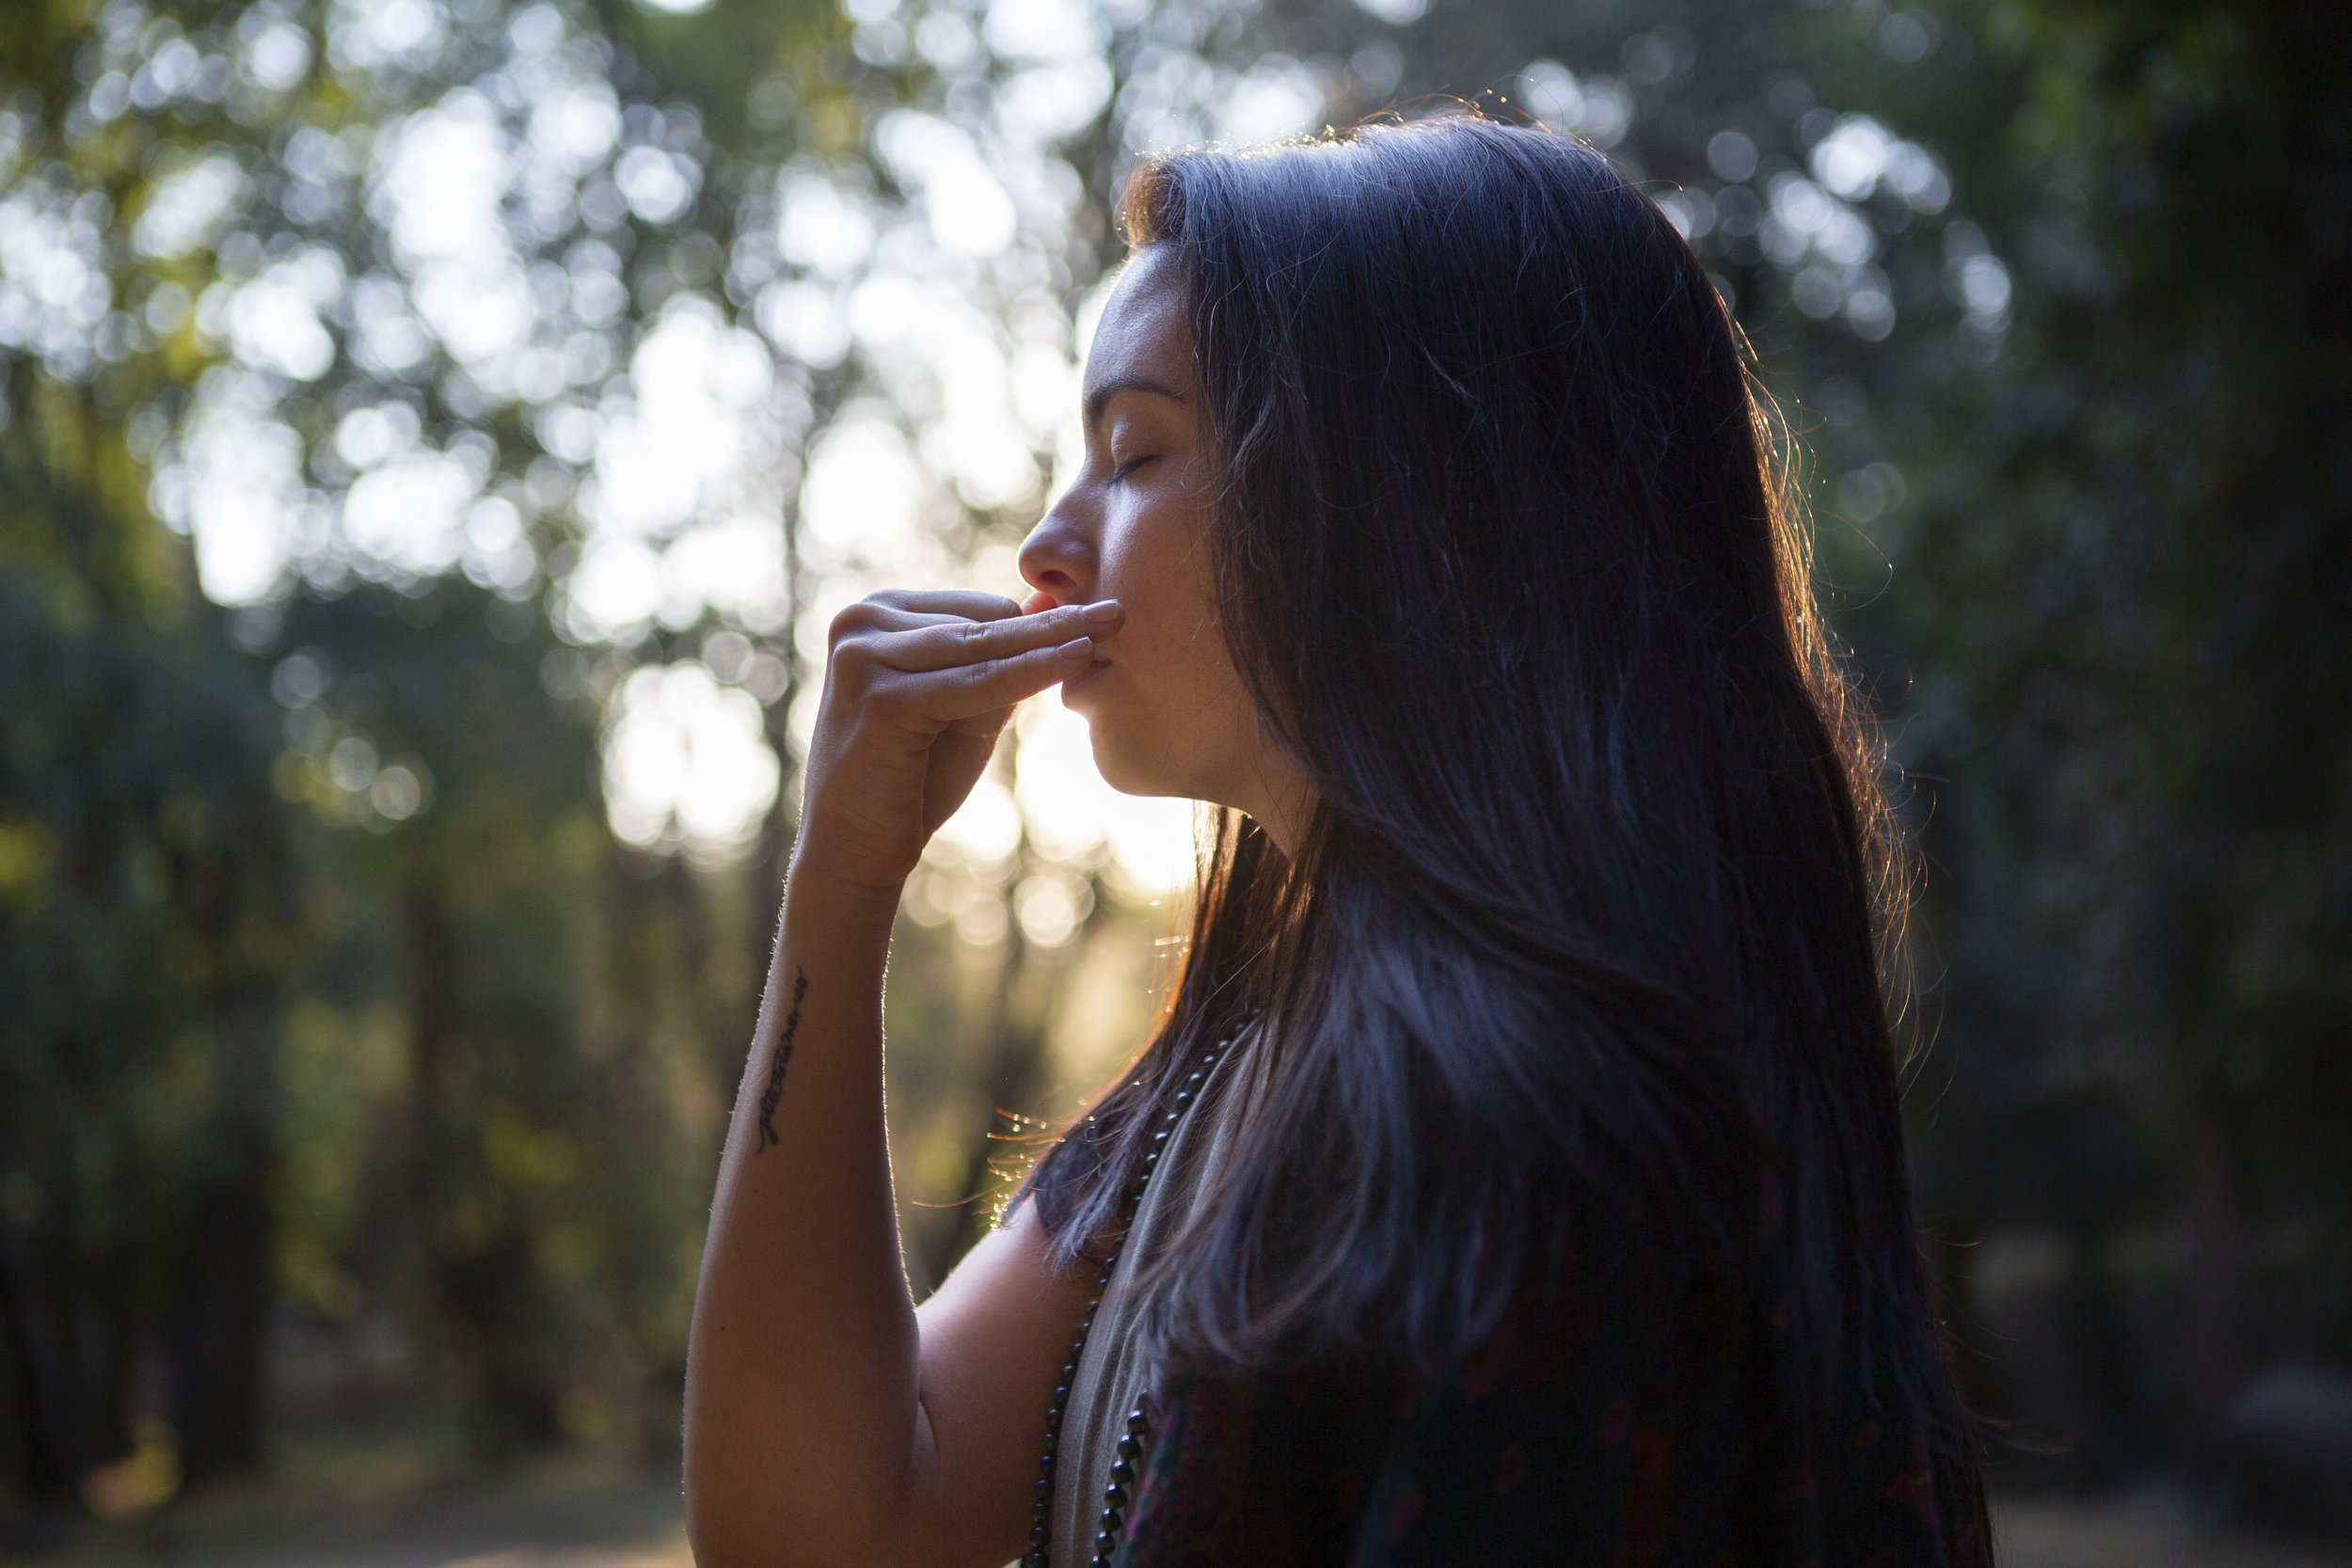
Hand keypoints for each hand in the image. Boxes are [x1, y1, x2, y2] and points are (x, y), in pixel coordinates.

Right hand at [789, 588, 1122, 898]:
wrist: (856, 848)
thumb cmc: (913, 776)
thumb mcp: (963, 704)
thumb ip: (999, 657)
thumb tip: (1057, 601)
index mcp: (877, 615)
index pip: (979, 606)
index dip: (1039, 625)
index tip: (1100, 618)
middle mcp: (862, 622)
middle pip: (985, 618)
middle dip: (1049, 630)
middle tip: (1118, 614)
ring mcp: (865, 656)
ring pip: (986, 645)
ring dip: (1049, 645)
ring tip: (1113, 629)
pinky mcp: (880, 697)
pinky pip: (978, 683)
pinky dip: (1030, 674)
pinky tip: (1077, 661)